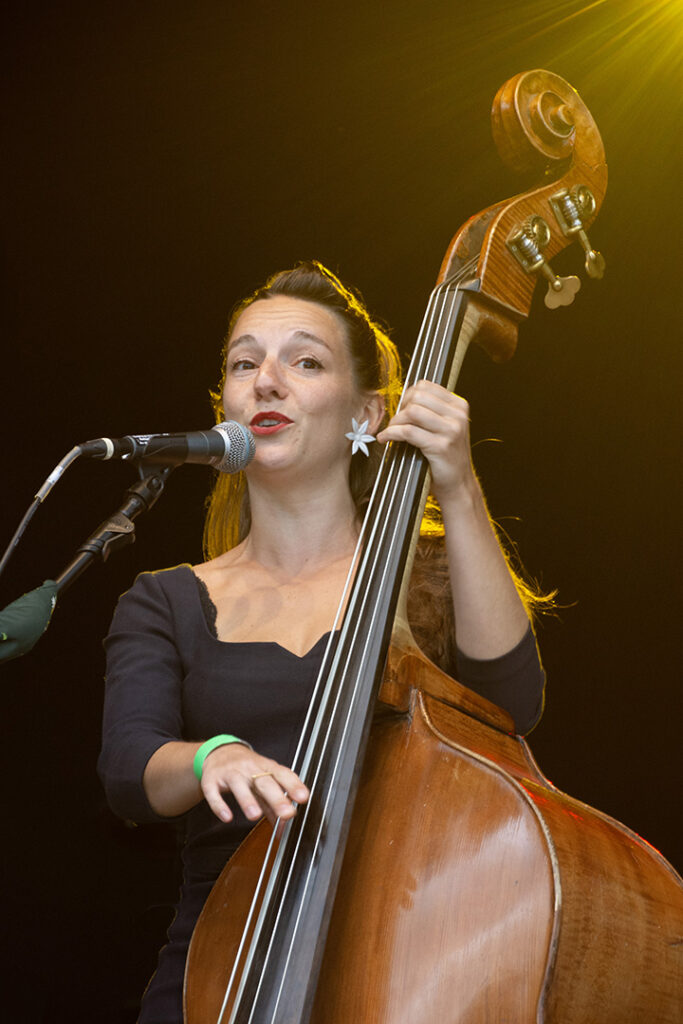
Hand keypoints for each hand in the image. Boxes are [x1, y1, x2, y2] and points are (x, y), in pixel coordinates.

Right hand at [200, 742, 309, 824]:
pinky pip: (214, 792)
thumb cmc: (247, 770)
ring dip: (247, 800)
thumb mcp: (262, 782)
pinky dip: (219, 805)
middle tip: (287, 813)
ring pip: (239, 785)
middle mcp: (249, 768)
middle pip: (263, 781)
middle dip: (276, 798)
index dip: (293, 785)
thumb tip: (284, 829)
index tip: (303, 798)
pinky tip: (227, 817)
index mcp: (265, 767)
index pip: (282, 774)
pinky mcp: (211, 780)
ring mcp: (230, 773)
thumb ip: (273, 806)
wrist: (219, 752)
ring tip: (255, 816)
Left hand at [377, 381, 476, 503]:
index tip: (402, 410)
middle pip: (417, 396)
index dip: (407, 396)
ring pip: (412, 412)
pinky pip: (407, 432)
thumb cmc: (446, 456)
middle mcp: (458, 415)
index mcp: (459, 406)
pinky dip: (391, 434)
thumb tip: (404, 398)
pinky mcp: (441, 446)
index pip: (425, 386)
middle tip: (396, 422)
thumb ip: (432, 411)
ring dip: (395, 421)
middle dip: (401, 408)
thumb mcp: (446, 427)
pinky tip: (386, 439)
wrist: (458, 484)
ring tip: (391, 431)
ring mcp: (451, 430)